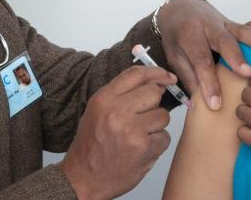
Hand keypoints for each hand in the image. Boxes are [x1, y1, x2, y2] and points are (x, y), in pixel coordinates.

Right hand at [60, 66, 174, 199]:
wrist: (84, 177)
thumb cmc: (92, 144)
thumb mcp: (97, 110)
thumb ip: (121, 94)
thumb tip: (154, 82)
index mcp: (104, 99)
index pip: (137, 74)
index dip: (156, 73)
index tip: (167, 77)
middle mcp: (117, 111)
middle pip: (154, 92)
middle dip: (154, 104)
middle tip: (144, 116)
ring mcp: (132, 130)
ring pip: (163, 115)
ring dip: (156, 125)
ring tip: (139, 135)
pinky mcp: (144, 148)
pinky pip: (165, 137)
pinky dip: (157, 144)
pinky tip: (141, 149)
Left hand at [156, 0, 250, 109]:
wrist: (181, 10)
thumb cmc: (177, 36)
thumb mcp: (174, 56)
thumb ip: (188, 77)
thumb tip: (198, 103)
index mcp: (188, 35)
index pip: (201, 61)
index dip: (208, 83)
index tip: (215, 104)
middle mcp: (208, 27)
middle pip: (223, 42)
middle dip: (236, 58)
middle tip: (248, 74)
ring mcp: (224, 23)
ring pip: (240, 31)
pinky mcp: (234, 23)